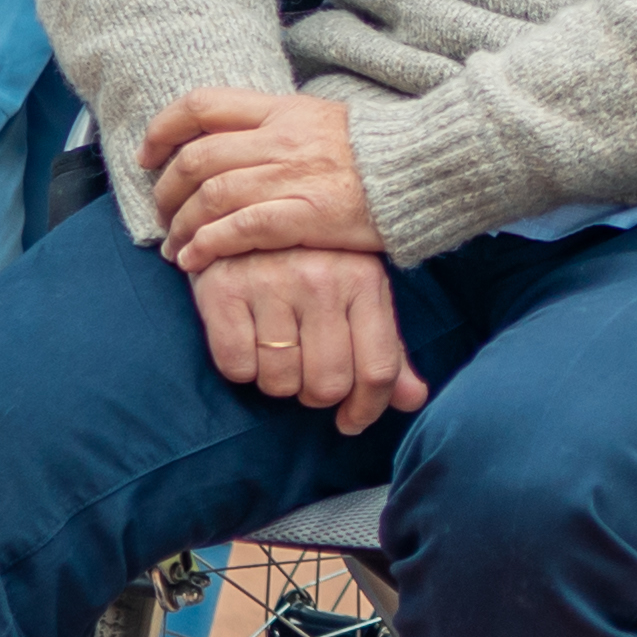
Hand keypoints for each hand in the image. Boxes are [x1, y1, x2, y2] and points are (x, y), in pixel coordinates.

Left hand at [145, 85, 384, 267]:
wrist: (425, 168)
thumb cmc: (375, 152)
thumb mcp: (322, 120)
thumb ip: (276, 128)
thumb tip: (234, 142)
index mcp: (281, 109)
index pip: (202, 105)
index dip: (163, 129)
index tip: (148, 155)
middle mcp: (280, 139)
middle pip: (197, 159)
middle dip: (166, 190)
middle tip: (161, 214)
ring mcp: (291, 177)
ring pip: (211, 197)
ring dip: (181, 225)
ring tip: (175, 246)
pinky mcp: (305, 216)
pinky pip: (238, 230)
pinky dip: (207, 246)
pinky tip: (195, 261)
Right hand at [189, 246, 422, 432]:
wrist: (238, 214)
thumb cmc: (310, 262)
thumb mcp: (357, 294)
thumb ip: (386, 350)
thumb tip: (412, 400)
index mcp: (364, 278)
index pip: (377, 369)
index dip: (366, 409)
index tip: (350, 422)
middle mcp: (321, 279)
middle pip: (327, 385)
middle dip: (315, 394)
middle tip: (305, 374)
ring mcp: (270, 282)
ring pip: (280, 382)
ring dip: (277, 381)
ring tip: (275, 349)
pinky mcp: (223, 289)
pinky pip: (236, 367)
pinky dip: (240, 367)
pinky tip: (246, 338)